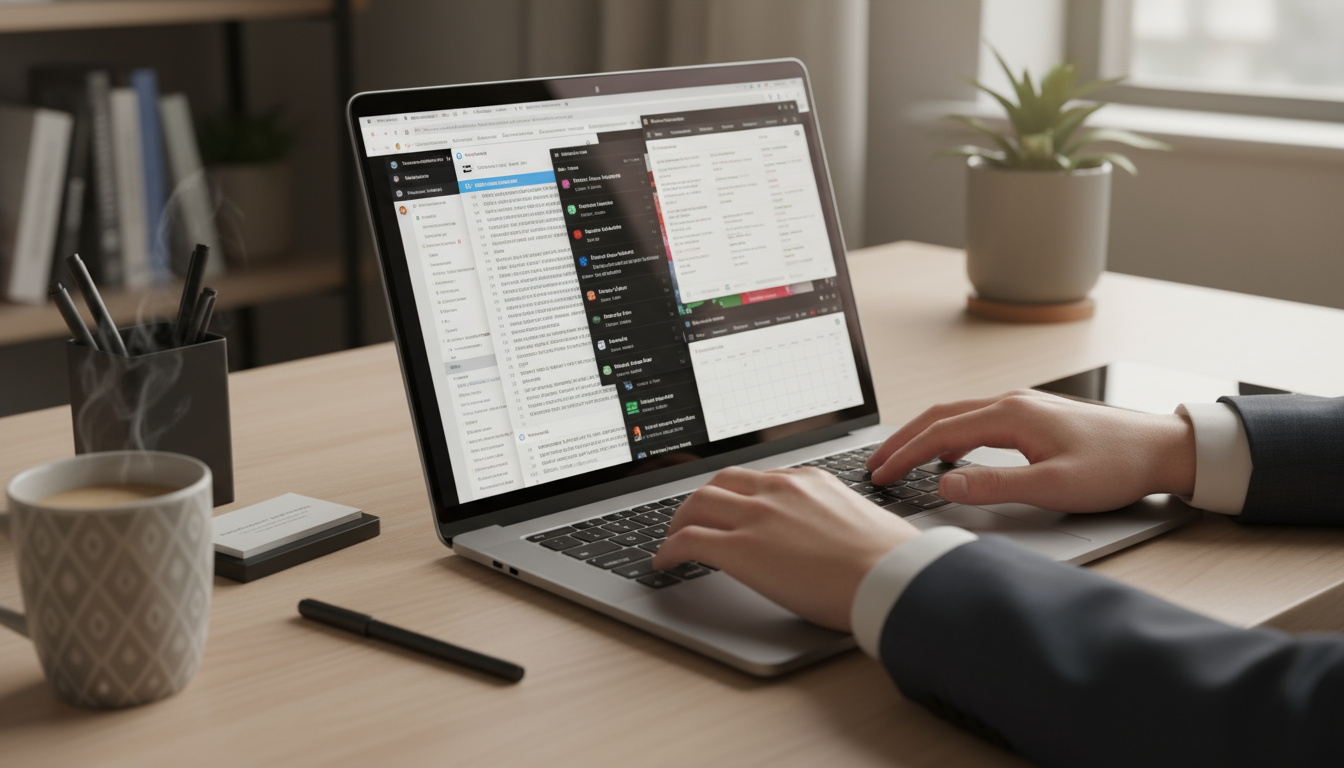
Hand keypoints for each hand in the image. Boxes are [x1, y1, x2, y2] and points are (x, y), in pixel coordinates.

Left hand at [653, 466, 918, 631]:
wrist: (891, 576)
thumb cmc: (888, 560)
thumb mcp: (858, 519)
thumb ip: (831, 516)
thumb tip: (828, 535)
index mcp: (808, 480)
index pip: (757, 478)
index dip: (735, 493)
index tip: (730, 505)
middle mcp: (778, 490)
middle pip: (720, 482)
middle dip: (700, 500)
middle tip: (691, 518)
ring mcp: (757, 516)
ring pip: (697, 504)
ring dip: (679, 520)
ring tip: (672, 538)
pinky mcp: (741, 549)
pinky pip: (689, 540)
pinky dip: (670, 549)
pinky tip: (666, 561)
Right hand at [867, 390, 1195, 511]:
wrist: (1161, 449)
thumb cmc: (1116, 467)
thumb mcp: (1053, 487)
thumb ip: (994, 486)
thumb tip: (945, 484)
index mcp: (1010, 415)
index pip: (940, 433)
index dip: (904, 455)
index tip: (880, 475)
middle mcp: (1011, 402)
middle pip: (939, 416)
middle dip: (902, 440)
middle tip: (875, 465)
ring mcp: (1022, 405)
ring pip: (956, 414)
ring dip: (923, 435)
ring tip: (900, 458)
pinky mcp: (1032, 415)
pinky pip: (975, 418)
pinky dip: (948, 433)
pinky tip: (949, 452)